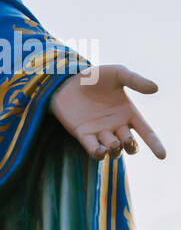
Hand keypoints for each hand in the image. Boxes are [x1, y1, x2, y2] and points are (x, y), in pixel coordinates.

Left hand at [50, 64, 165, 160]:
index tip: (162, 155)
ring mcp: (100, 132)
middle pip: (130, 145)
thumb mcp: (117, 74)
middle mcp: (117, 126)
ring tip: (113, 144)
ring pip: (114, 150)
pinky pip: (93, 150)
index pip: (146, 132)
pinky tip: (100, 150)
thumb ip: (135, 80)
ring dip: (116, 150)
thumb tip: (155, 88)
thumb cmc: (96, 77)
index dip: (155, 144)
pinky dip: (98, 154)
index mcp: (128, 113)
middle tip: (127, 140)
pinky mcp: (84, 135)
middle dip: (131, 146)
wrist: (67, 79)